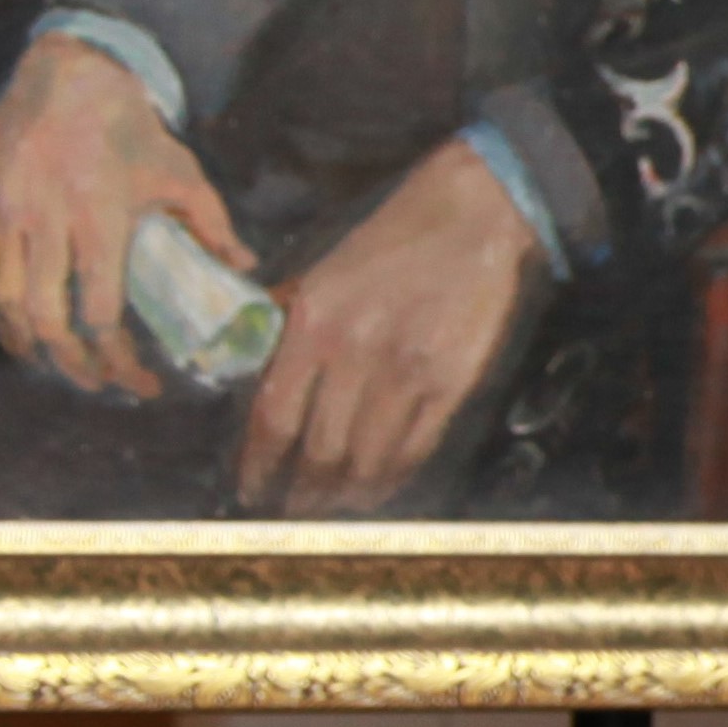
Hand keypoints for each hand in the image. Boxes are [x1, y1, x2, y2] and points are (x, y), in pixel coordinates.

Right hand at [0, 33, 245, 399]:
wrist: (67, 74)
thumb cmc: (129, 128)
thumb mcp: (181, 173)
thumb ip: (213, 226)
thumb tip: (246, 269)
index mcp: (99, 217)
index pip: (100, 312)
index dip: (119, 360)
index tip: (142, 381)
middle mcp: (43, 220)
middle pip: (46, 321)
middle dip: (72, 366)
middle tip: (97, 382)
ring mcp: (0, 213)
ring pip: (1, 305)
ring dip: (26, 345)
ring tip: (54, 359)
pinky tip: (8, 322)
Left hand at [236, 138, 540, 512]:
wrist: (476, 214)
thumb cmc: (395, 237)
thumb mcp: (324, 269)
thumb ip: (288, 320)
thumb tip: (258, 367)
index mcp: (313, 322)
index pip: (274, 416)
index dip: (259, 465)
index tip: (251, 490)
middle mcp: (356, 353)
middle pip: (317, 449)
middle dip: (299, 491)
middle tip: (290, 512)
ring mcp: (408, 371)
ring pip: (365, 458)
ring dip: (343, 495)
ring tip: (330, 509)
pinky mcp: (452, 382)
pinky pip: (414, 448)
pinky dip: (392, 478)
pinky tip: (378, 490)